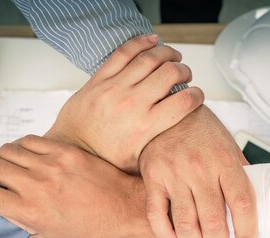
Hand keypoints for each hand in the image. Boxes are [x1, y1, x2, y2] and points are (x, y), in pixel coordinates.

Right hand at [0, 135, 156, 237]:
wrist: (124, 209)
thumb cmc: (89, 229)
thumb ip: (20, 226)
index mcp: (29, 211)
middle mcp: (36, 185)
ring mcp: (51, 164)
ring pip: (7, 150)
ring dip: (0, 159)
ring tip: (9, 169)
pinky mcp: (65, 150)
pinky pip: (30, 141)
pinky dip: (21, 148)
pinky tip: (27, 158)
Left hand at [45, 34, 203, 172]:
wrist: (72, 149)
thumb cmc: (106, 160)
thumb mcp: (138, 164)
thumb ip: (161, 157)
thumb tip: (184, 160)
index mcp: (145, 127)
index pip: (184, 102)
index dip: (198, 95)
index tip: (197, 95)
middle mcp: (132, 105)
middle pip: (170, 74)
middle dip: (184, 70)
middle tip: (185, 75)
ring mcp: (114, 89)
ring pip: (149, 59)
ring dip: (167, 53)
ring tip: (173, 57)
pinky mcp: (99, 79)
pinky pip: (124, 52)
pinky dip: (141, 43)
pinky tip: (152, 41)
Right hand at [139, 105, 257, 237]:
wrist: (169, 110)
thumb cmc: (202, 131)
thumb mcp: (229, 146)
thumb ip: (240, 175)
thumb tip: (254, 207)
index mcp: (224, 161)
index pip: (242, 203)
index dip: (247, 229)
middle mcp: (200, 169)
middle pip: (213, 221)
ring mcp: (174, 174)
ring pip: (185, 224)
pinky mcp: (153, 178)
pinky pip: (156, 216)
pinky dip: (166, 235)